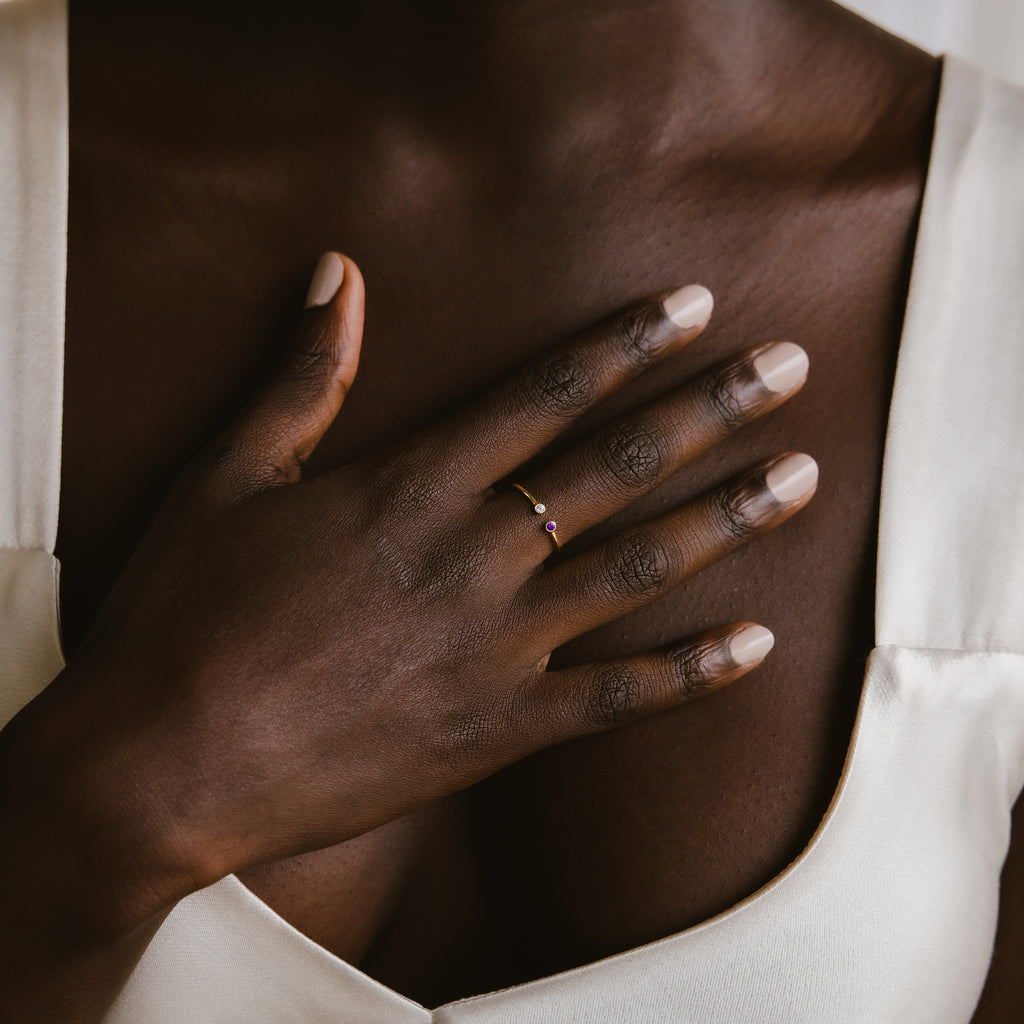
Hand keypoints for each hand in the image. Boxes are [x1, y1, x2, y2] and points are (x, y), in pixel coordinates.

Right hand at [11, 252, 814, 929]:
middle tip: (790, 369)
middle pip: (616, 466)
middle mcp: (472, 555)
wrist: (165, 763)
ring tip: (802, 478)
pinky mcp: (498, 730)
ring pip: (637, 570)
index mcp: (411, 487)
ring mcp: (496, 647)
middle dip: (710, 410)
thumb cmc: (184, 614)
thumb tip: (339, 275)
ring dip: (727, 519)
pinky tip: (756, 644)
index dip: (626, 344)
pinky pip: (617, 700)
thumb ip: (300, 376)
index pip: (545, 393)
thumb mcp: (228, 476)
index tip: (695, 307)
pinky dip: (691, 674)